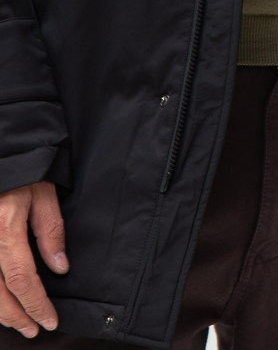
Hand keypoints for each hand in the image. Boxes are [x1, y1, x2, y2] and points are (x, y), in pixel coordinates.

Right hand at [0, 183, 67, 337]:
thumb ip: (51, 231)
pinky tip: (1, 305)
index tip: (50, 320)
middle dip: (18, 316)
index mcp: (5, 228)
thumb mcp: (42, 195)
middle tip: (35, 329)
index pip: (21, 279)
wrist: (0, 160)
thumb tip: (60, 268)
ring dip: (1, 313)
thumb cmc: (21, 175)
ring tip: (20, 323)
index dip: (36, 304)